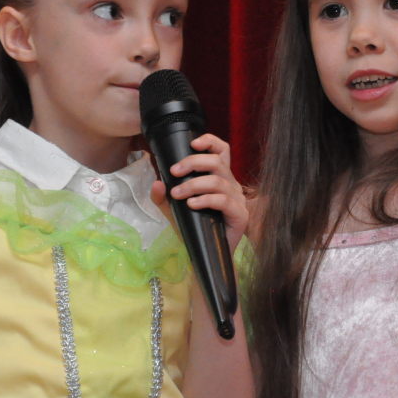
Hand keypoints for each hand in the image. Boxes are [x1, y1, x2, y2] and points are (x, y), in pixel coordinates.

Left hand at [149, 133, 247, 250]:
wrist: (204, 255)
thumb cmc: (194, 229)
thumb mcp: (173, 210)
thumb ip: (162, 197)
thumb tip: (157, 183)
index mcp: (220, 177)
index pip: (222, 151)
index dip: (210, 142)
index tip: (192, 144)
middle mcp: (231, 185)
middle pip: (217, 162)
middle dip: (193, 163)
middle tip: (174, 172)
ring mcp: (238, 200)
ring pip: (218, 181)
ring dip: (194, 185)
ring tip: (177, 194)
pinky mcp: (240, 215)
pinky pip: (223, 201)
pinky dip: (205, 200)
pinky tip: (192, 204)